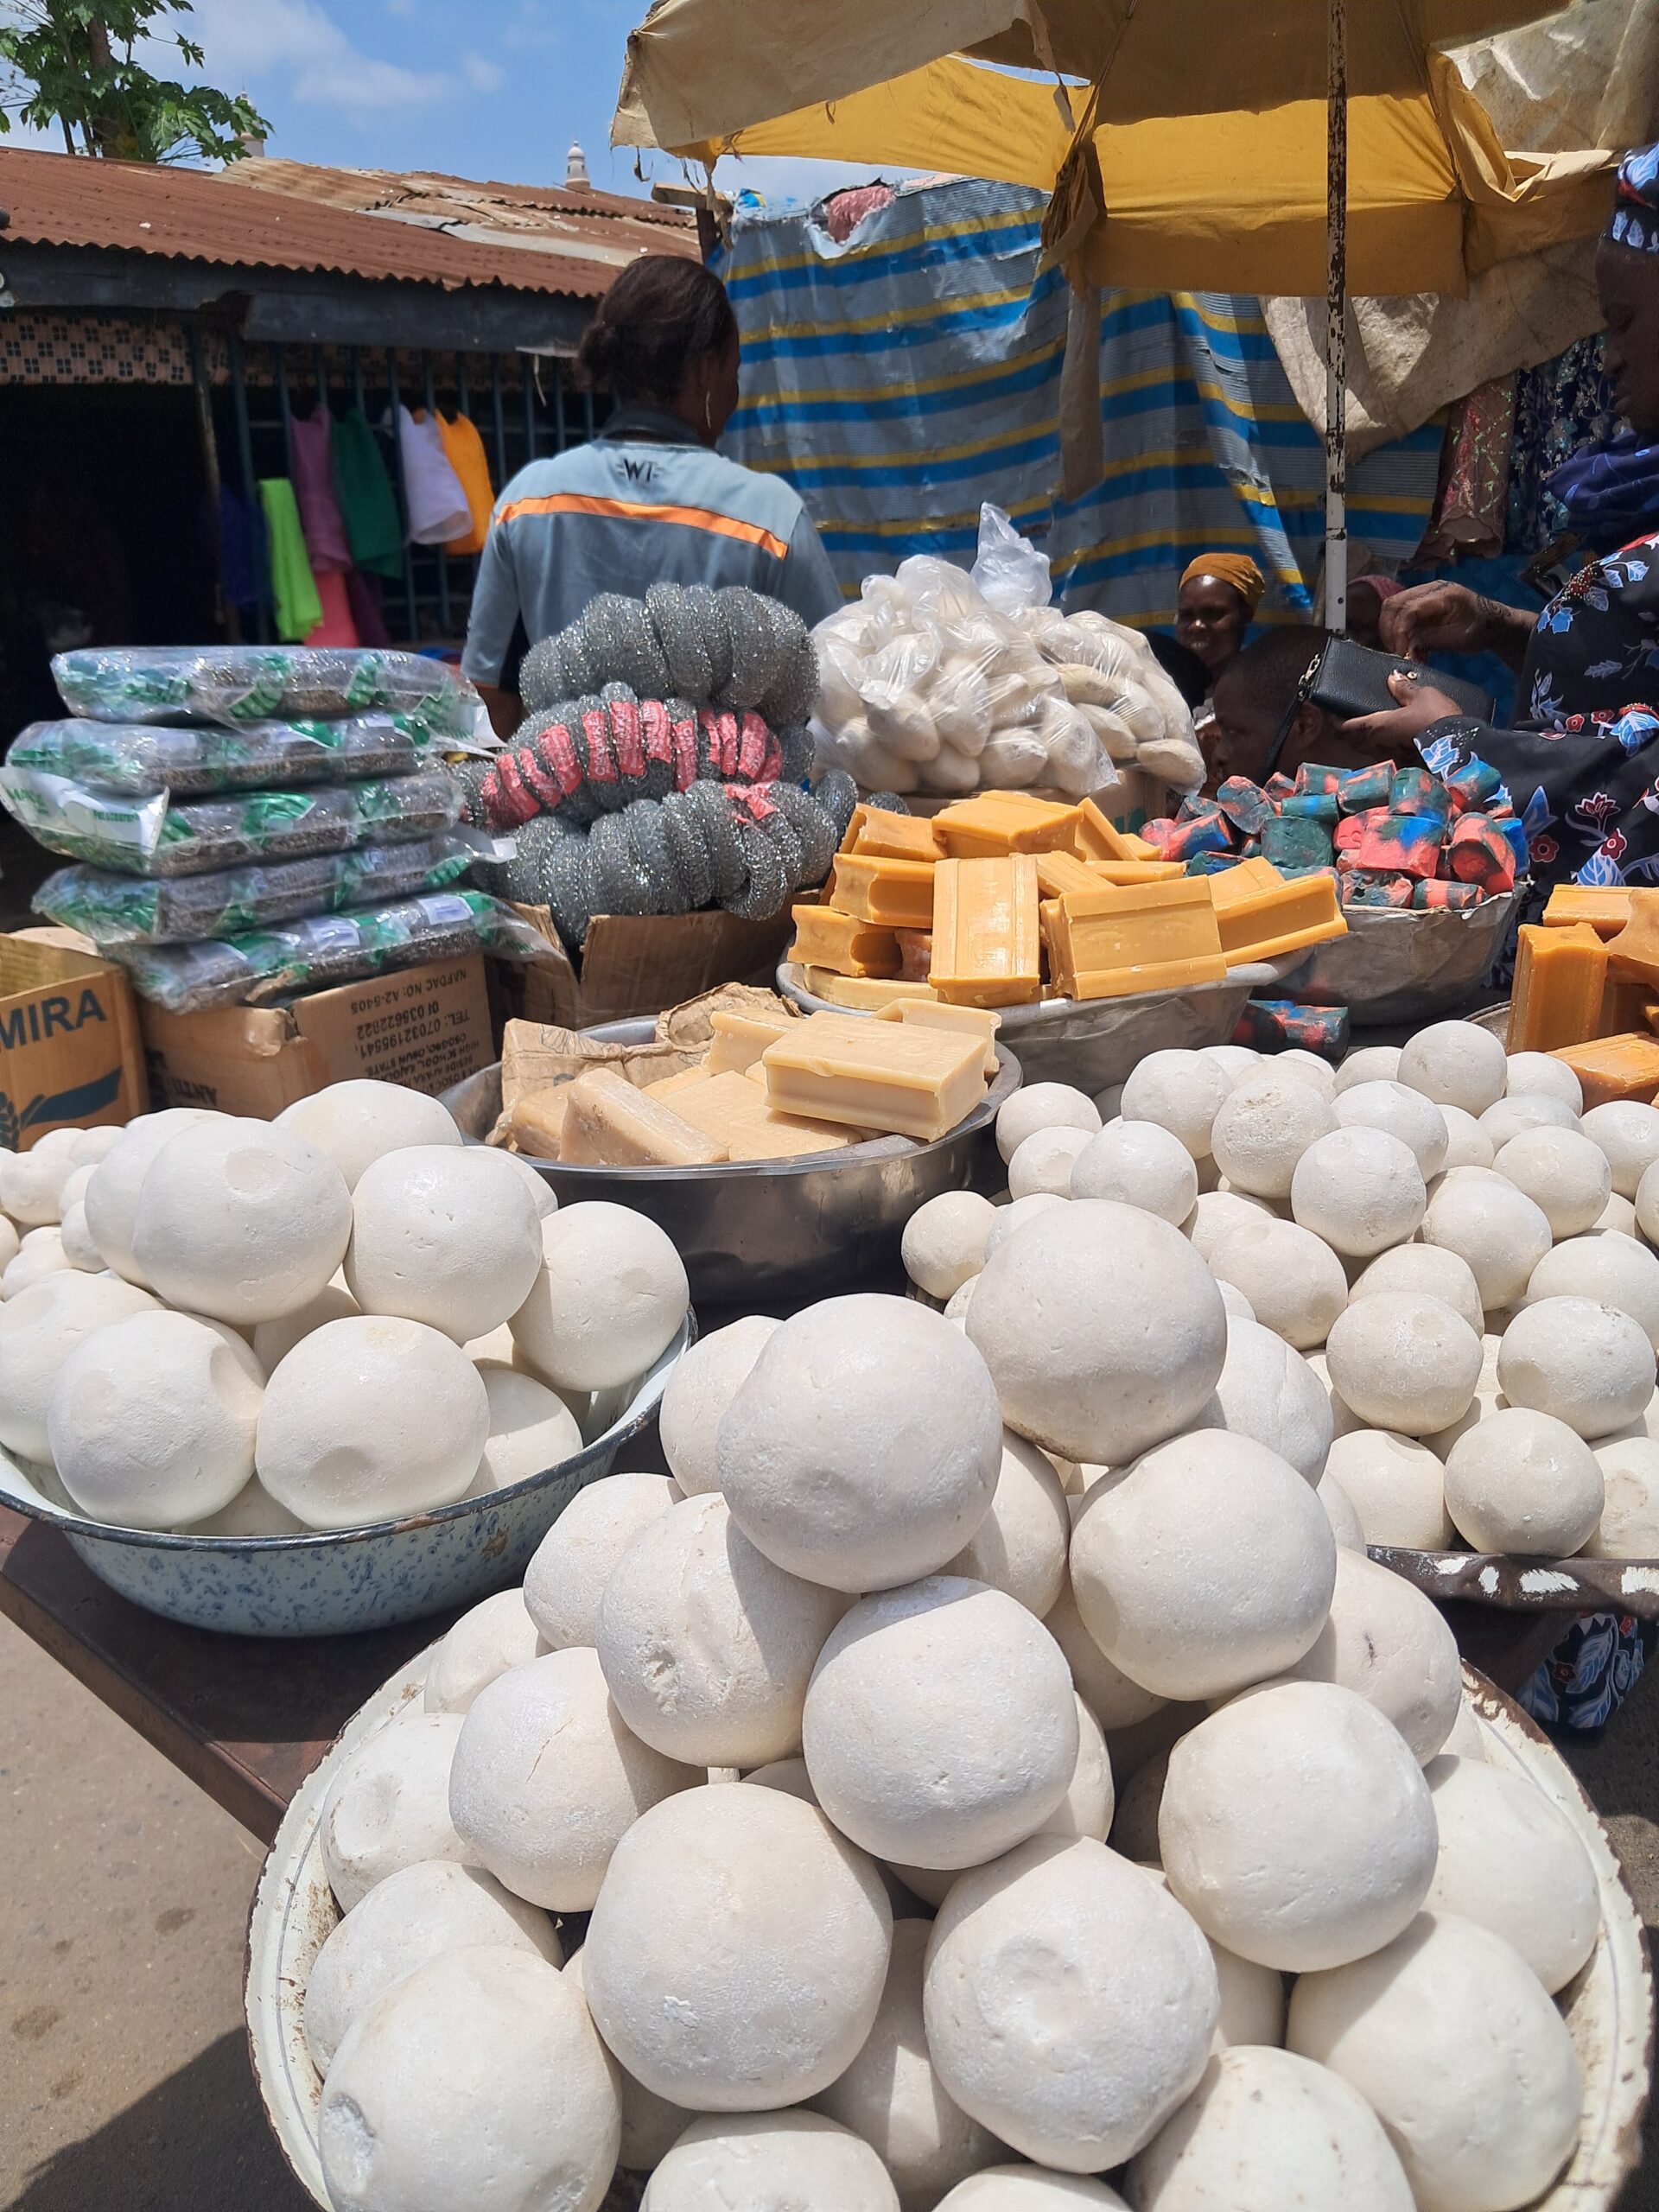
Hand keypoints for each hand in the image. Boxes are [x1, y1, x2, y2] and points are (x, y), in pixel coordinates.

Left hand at [1340, 669, 1468, 753]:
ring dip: (1362, 741)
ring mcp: (1391, 758)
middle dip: (1347, 733)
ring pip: (1367, 750)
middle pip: (1354, 742)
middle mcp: (1379, 745)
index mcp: (1377, 727)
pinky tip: (1387, 741)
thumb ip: (1404, 688)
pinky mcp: (1405, 765)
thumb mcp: (1423, 695)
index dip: (1335, 721)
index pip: (1346, 727)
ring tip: (1365, 730)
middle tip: (1345, 722)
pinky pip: (1384, 755)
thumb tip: (1391, 677)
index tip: (1330, 714)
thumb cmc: (1438, 718)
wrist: (1461, 747)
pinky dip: (1379, 747)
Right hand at [1378, 581, 1532, 668]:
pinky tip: (1402, 642)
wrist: (1492, 622)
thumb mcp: (1458, 639)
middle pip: (1394, 603)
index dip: (1399, 632)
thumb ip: (1431, 640)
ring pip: (1392, 606)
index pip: (1409, 609)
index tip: (1400, 652)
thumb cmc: (1480, 630)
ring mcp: (1424, 593)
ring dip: (1389, 628)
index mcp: (1444, 594)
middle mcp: (1430, 588)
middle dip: (1389, 630)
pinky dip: (1395, 628)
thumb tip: (1406, 648)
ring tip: (1396, 648)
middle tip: (1394, 651)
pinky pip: (1399, 611)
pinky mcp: (1420, 602)